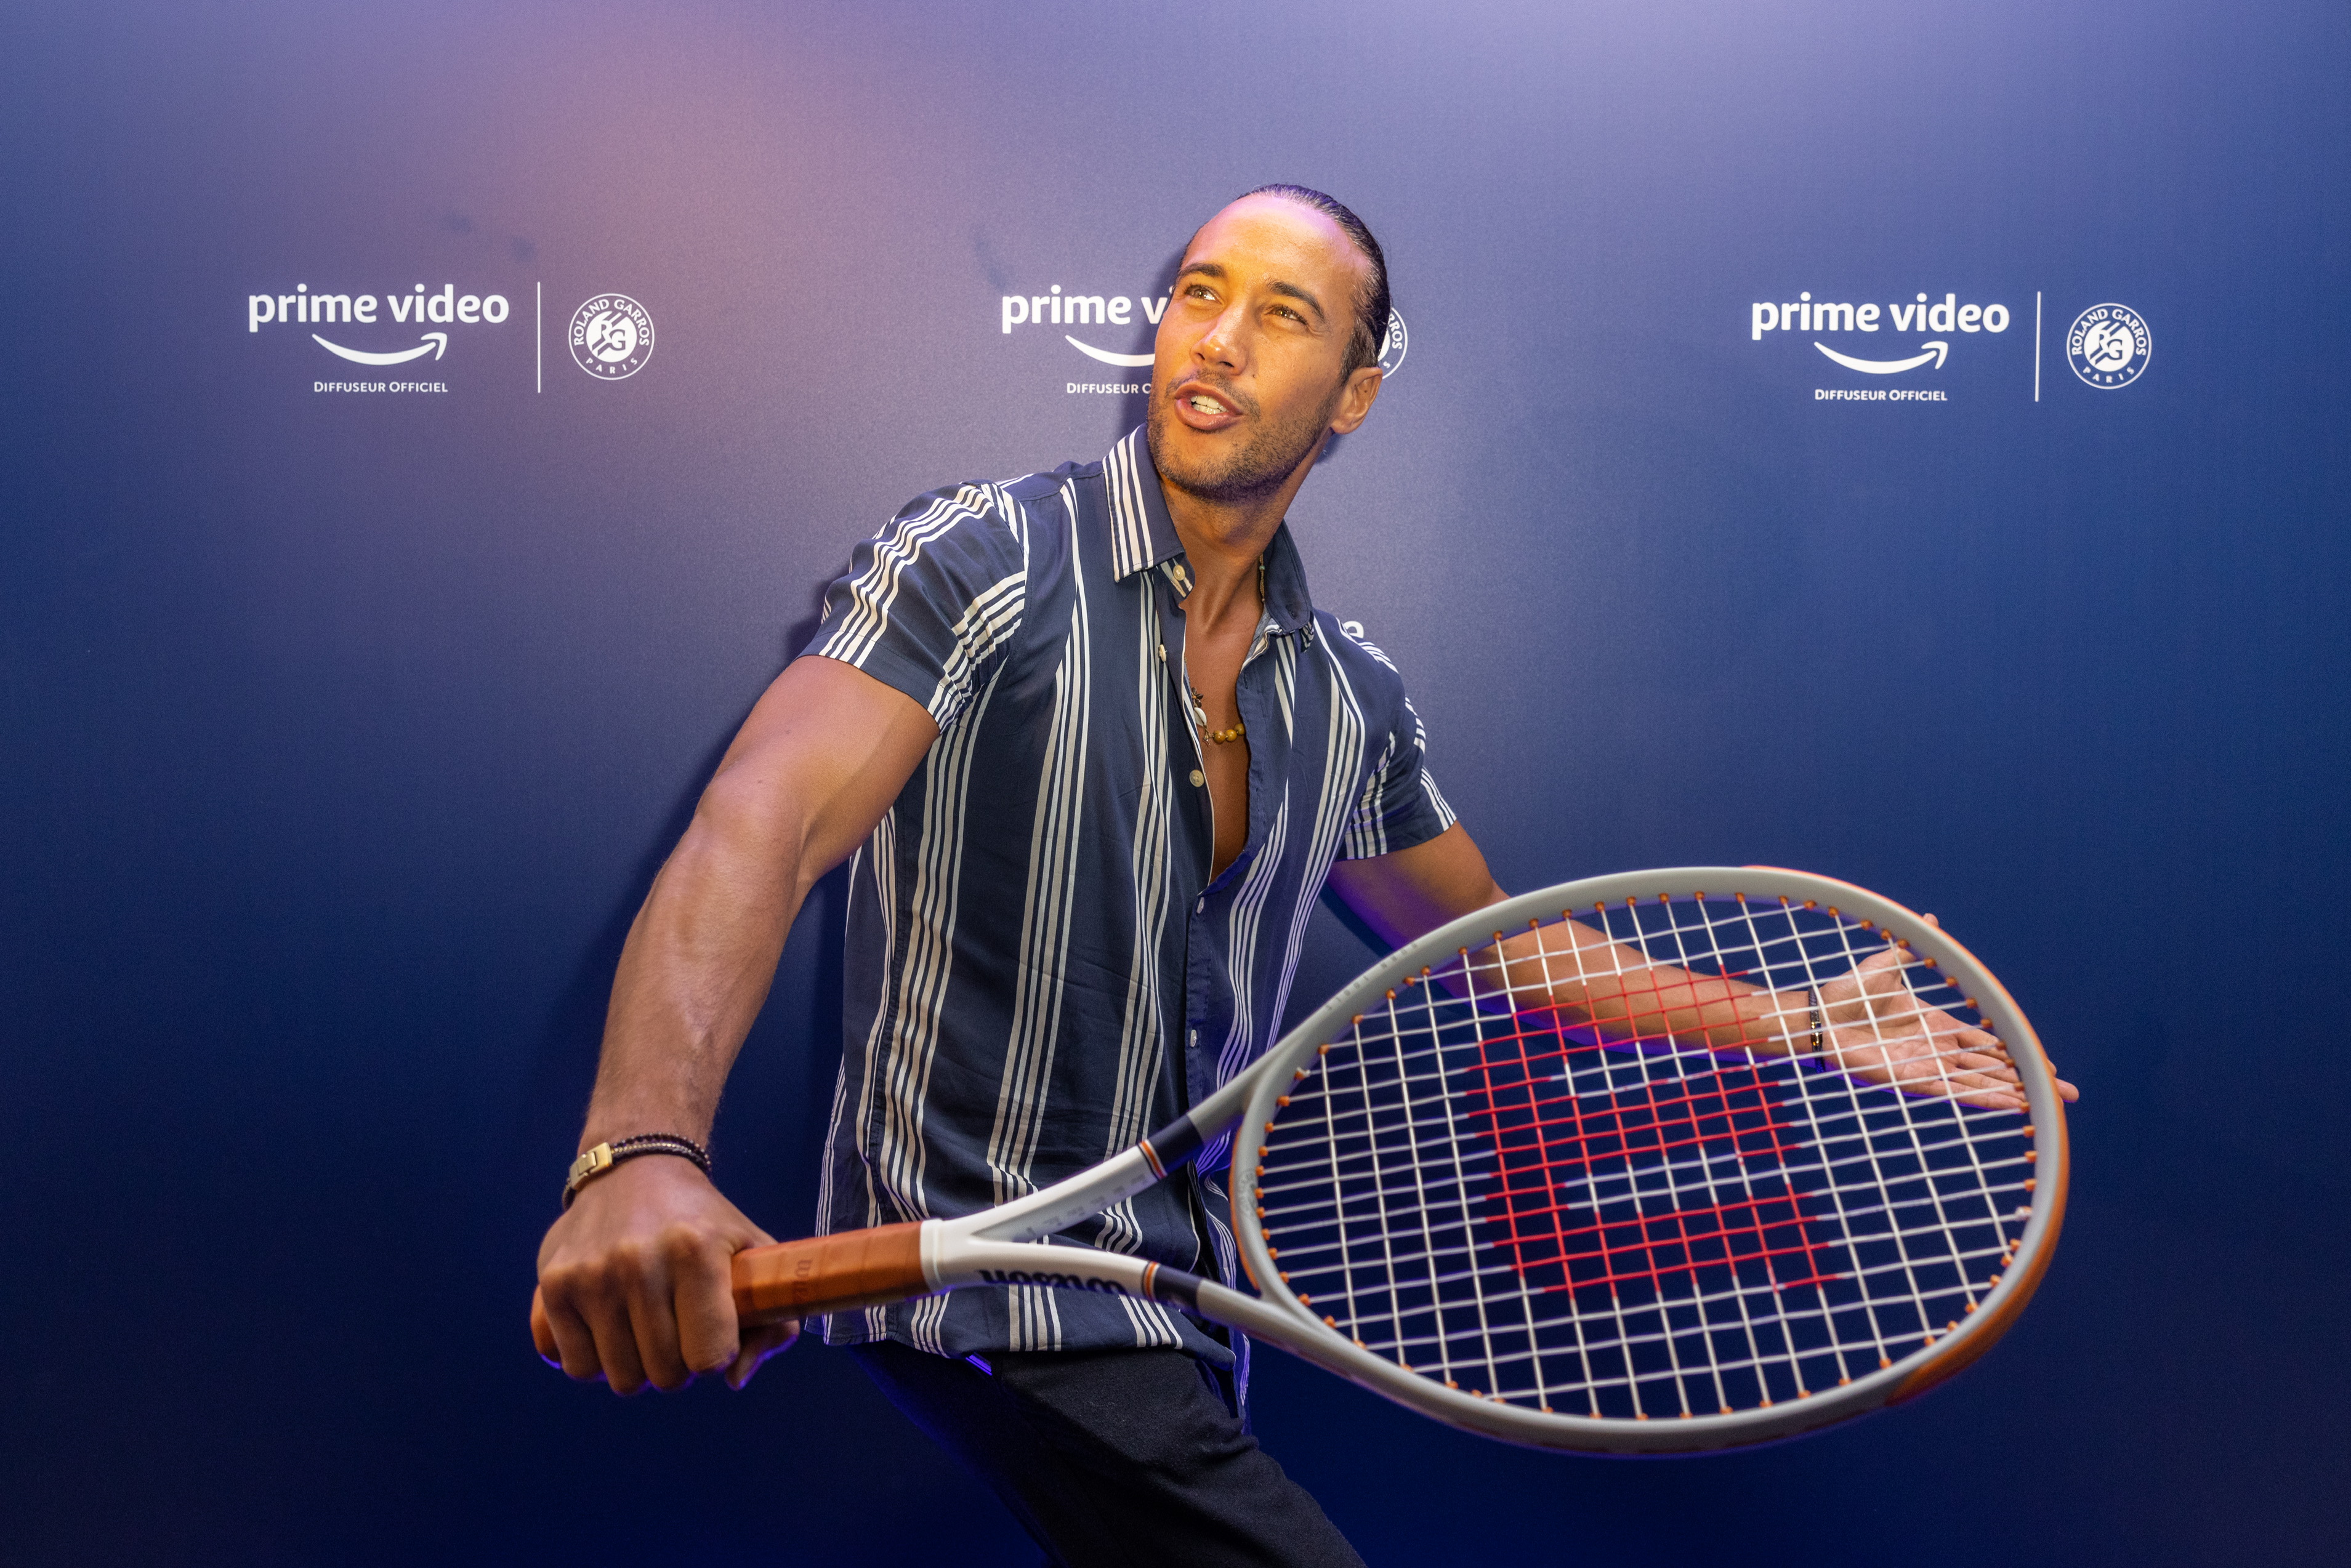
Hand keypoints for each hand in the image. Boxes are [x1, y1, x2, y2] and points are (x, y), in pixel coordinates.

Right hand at [533, 1155, 798, 1392]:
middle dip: (678, 1364)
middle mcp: (637, 1263)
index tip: (712, 1333)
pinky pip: (575, 1365)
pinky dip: (594, 1358)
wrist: (633, 1170)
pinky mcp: (553, 1286)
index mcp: (695, 1252)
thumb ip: (769, 1321)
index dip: (715, 1355)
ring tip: (644, 1324)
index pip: (708, 1358)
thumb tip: (734, 1379)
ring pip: (620, 1379)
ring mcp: (590, 1276)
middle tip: (677, 1328)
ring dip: (637, 1364)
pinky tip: (608, 1324)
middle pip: (665, 1375)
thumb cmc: (702, 1221)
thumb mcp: (753, 1252)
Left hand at [1810, 918, 2080, 1111]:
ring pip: (1981, 1083)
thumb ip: (1913, 947)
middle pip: (1993, 1067)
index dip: (2015, 1050)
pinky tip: (2012, 1106)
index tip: (2045, 1063)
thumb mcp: (1887, 963)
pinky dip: (1985, 1099)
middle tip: (2066, 1095)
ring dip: (2015, 1093)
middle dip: (2029, 1080)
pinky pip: (1955, 1093)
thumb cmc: (1847, 993)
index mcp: (1935, 1022)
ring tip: (2047, 1104)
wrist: (1818, 1015)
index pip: (1986, 1040)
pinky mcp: (1912, 1080)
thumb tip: (1930, 916)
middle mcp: (1936, 1048)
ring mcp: (1926, 1066)